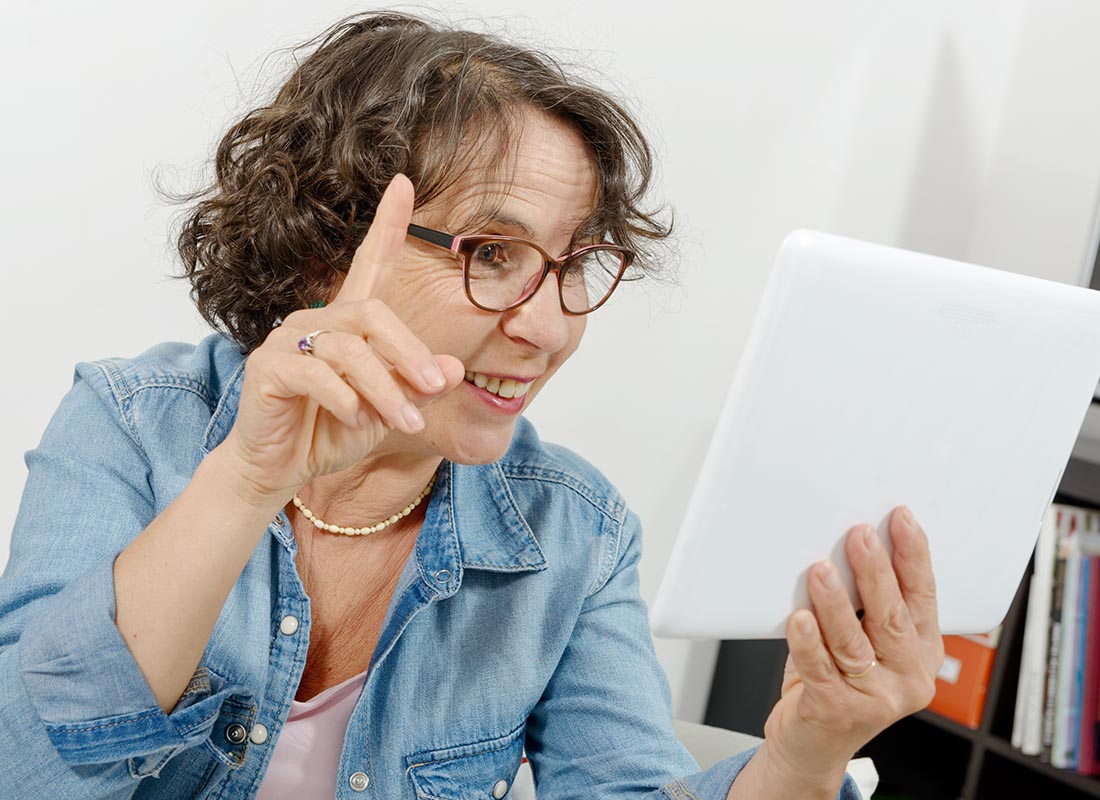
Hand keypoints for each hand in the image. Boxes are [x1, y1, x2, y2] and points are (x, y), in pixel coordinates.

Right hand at [219, 174, 465, 503]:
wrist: (284, 469)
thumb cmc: (334, 432)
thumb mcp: (389, 410)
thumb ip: (417, 386)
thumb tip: (451, 368)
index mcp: (349, 323)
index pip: (371, 263)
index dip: (387, 224)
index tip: (403, 181)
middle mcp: (317, 320)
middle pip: (372, 314)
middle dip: (409, 353)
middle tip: (433, 390)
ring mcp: (288, 340)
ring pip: (348, 348)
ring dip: (384, 388)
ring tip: (405, 423)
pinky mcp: (267, 367)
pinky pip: (314, 372)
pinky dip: (344, 396)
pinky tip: (356, 418)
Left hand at [763, 506, 943, 784]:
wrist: (812, 744)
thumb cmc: (836, 682)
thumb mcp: (864, 641)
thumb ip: (863, 605)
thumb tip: (846, 547)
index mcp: (921, 653)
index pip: (923, 597)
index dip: (914, 556)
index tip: (901, 520)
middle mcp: (906, 677)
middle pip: (891, 616)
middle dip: (875, 571)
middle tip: (859, 535)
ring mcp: (873, 698)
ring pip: (854, 642)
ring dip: (836, 602)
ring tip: (821, 571)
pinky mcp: (835, 711)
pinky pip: (819, 669)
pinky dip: (808, 642)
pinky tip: (799, 619)